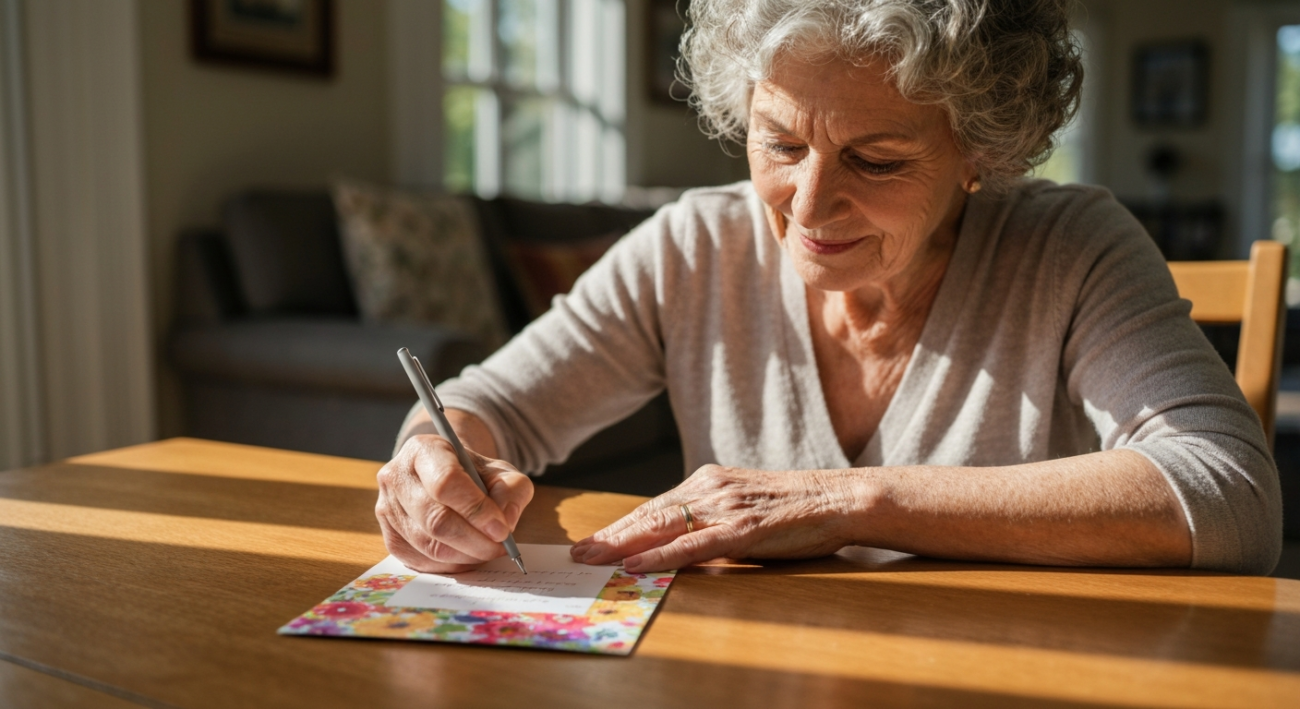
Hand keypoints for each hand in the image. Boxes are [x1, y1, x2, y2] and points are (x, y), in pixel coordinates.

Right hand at [376, 434, 533, 572]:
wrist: (446, 479)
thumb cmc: (473, 474)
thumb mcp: (500, 471)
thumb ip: (511, 490)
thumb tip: (505, 521)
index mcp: (423, 450)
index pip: (446, 482)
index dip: (476, 510)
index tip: (501, 529)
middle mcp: (397, 476)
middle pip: (435, 519)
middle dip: (475, 540)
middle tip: (500, 547)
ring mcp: (387, 509)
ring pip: (429, 546)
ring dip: (466, 555)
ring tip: (488, 550)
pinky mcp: (390, 538)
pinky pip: (422, 562)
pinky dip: (452, 565)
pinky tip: (468, 555)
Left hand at [569, 465, 856, 571]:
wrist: (840, 497)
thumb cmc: (797, 508)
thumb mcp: (745, 505)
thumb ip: (713, 517)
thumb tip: (682, 540)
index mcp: (710, 481)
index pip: (656, 506)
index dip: (622, 525)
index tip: (594, 541)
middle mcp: (711, 488)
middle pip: (650, 514)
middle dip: (610, 535)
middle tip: (578, 553)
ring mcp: (725, 507)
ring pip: (663, 527)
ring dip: (623, 544)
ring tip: (593, 559)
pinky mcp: (742, 529)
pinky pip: (693, 545)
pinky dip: (661, 556)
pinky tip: (636, 564)